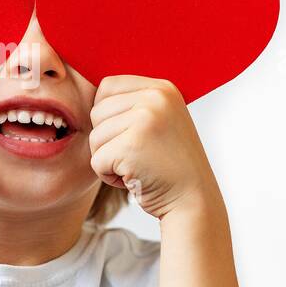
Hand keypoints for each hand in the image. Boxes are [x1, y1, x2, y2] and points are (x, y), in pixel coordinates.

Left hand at [88, 75, 219, 220]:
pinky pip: (96, 160)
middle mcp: (155, 99)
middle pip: (97, 112)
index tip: (129, 136)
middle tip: (136, 156)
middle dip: (107, 140)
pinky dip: (108, 176)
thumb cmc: (170, 165)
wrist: (194, 200)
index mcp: (162, 89)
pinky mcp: (131, 146)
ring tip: (137, 166)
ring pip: (95, 137)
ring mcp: (144, 120)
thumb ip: (133, 104)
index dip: (108, 116)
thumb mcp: (160, 121)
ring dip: (108, 159)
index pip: (108, 86)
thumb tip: (91, 93)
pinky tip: (133, 178)